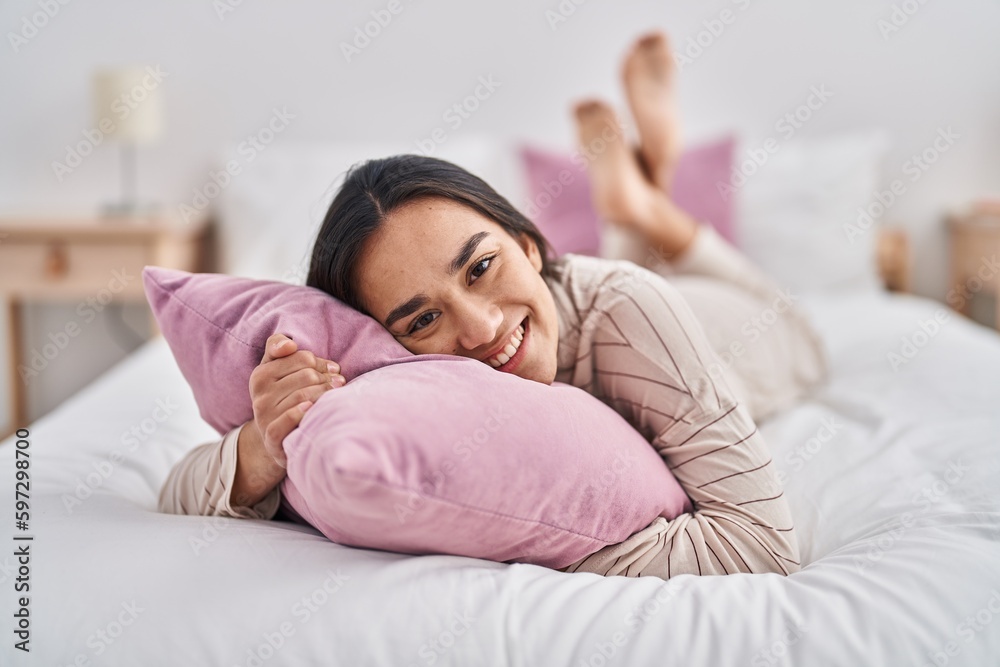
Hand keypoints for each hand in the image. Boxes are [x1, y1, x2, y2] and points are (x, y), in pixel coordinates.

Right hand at [248, 332, 345, 468]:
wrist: (275, 437)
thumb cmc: (282, 396)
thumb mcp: (276, 369)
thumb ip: (278, 347)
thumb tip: (290, 345)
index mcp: (261, 374)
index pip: (303, 358)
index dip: (322, 363)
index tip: (333, 369)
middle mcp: (259, 394)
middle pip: (306, 376)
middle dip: (327, 379)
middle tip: (339, 383)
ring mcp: (264, 416)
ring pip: (303, 396)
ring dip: (325, 394)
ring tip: (336, 396)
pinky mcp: (271, 437)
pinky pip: (288, 420)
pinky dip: (301, 413)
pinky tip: (312, 409)